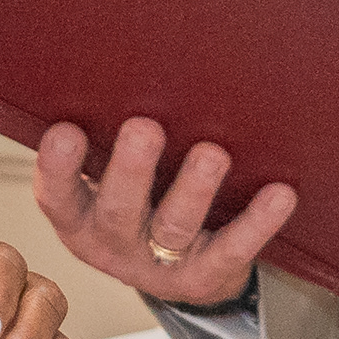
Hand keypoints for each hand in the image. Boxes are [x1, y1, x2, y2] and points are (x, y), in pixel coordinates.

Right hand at [31, 117, 299, 304]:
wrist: (177, 273)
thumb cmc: (137, 199)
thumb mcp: (107, 179)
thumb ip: (106, 138)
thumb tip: (123, 60)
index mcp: (79, 218)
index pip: (58, 195)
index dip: (57, 167)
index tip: (65, 129)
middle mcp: (112, 245)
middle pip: (118, 211)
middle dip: (132, 170)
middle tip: (144, 127)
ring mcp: (158, 267)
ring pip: (175, 229)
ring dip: (194, 189)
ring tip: (212, 154)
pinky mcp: (205, 278)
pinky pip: (232, 248)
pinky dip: (257, 221)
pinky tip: (280, 193)